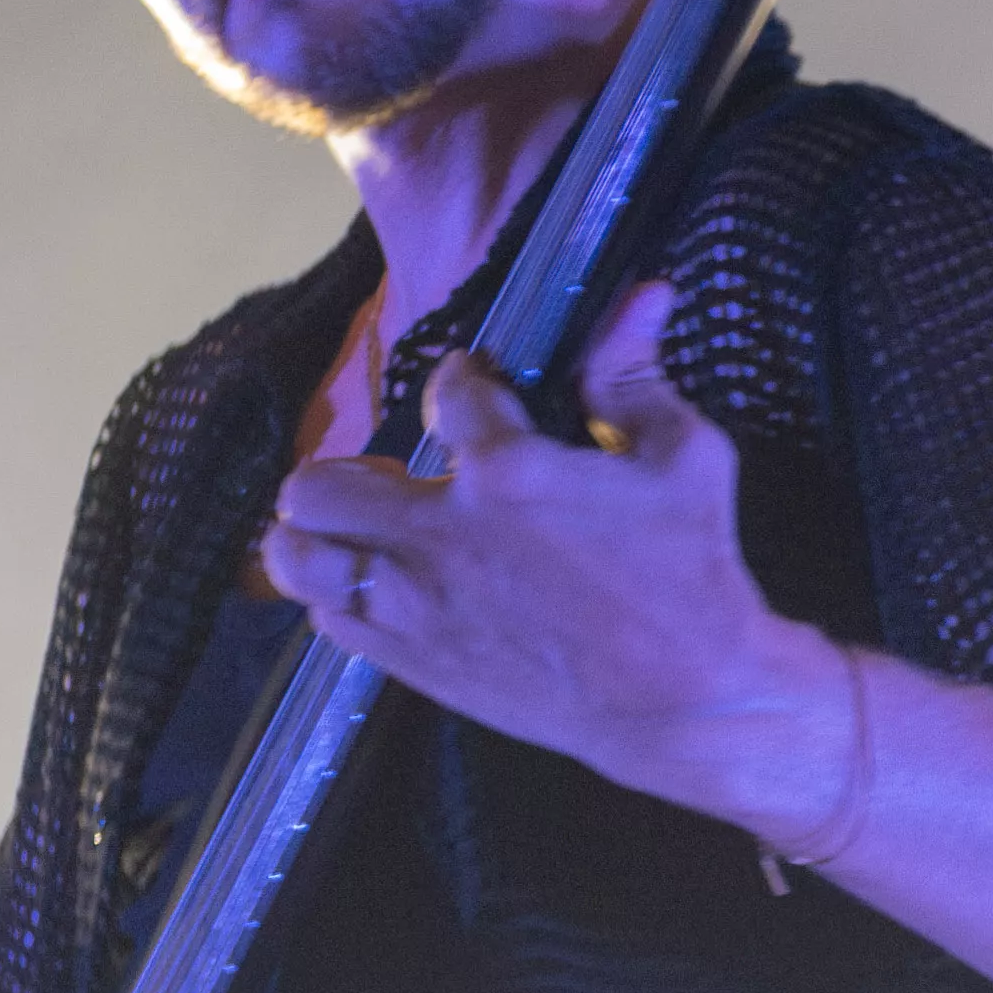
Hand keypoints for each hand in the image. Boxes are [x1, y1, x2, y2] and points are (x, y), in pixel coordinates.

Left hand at [257, 281, 842, 827]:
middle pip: (318, 486)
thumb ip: (634, 376)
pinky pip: (329, 621)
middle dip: (347, 473)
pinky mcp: (415, 661)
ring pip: (298, 559)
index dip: (467, 381)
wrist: (690, 700)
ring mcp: (417, 605)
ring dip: (315, 537)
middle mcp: (440, 536)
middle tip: (394, 483)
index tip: (484, 395)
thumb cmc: (694, 575)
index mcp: (508, 472)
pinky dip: (342, 598)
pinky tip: (380, 588)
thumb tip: (640, 293)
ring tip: (354, 535)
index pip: (448, 391)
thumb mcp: (686, 459)